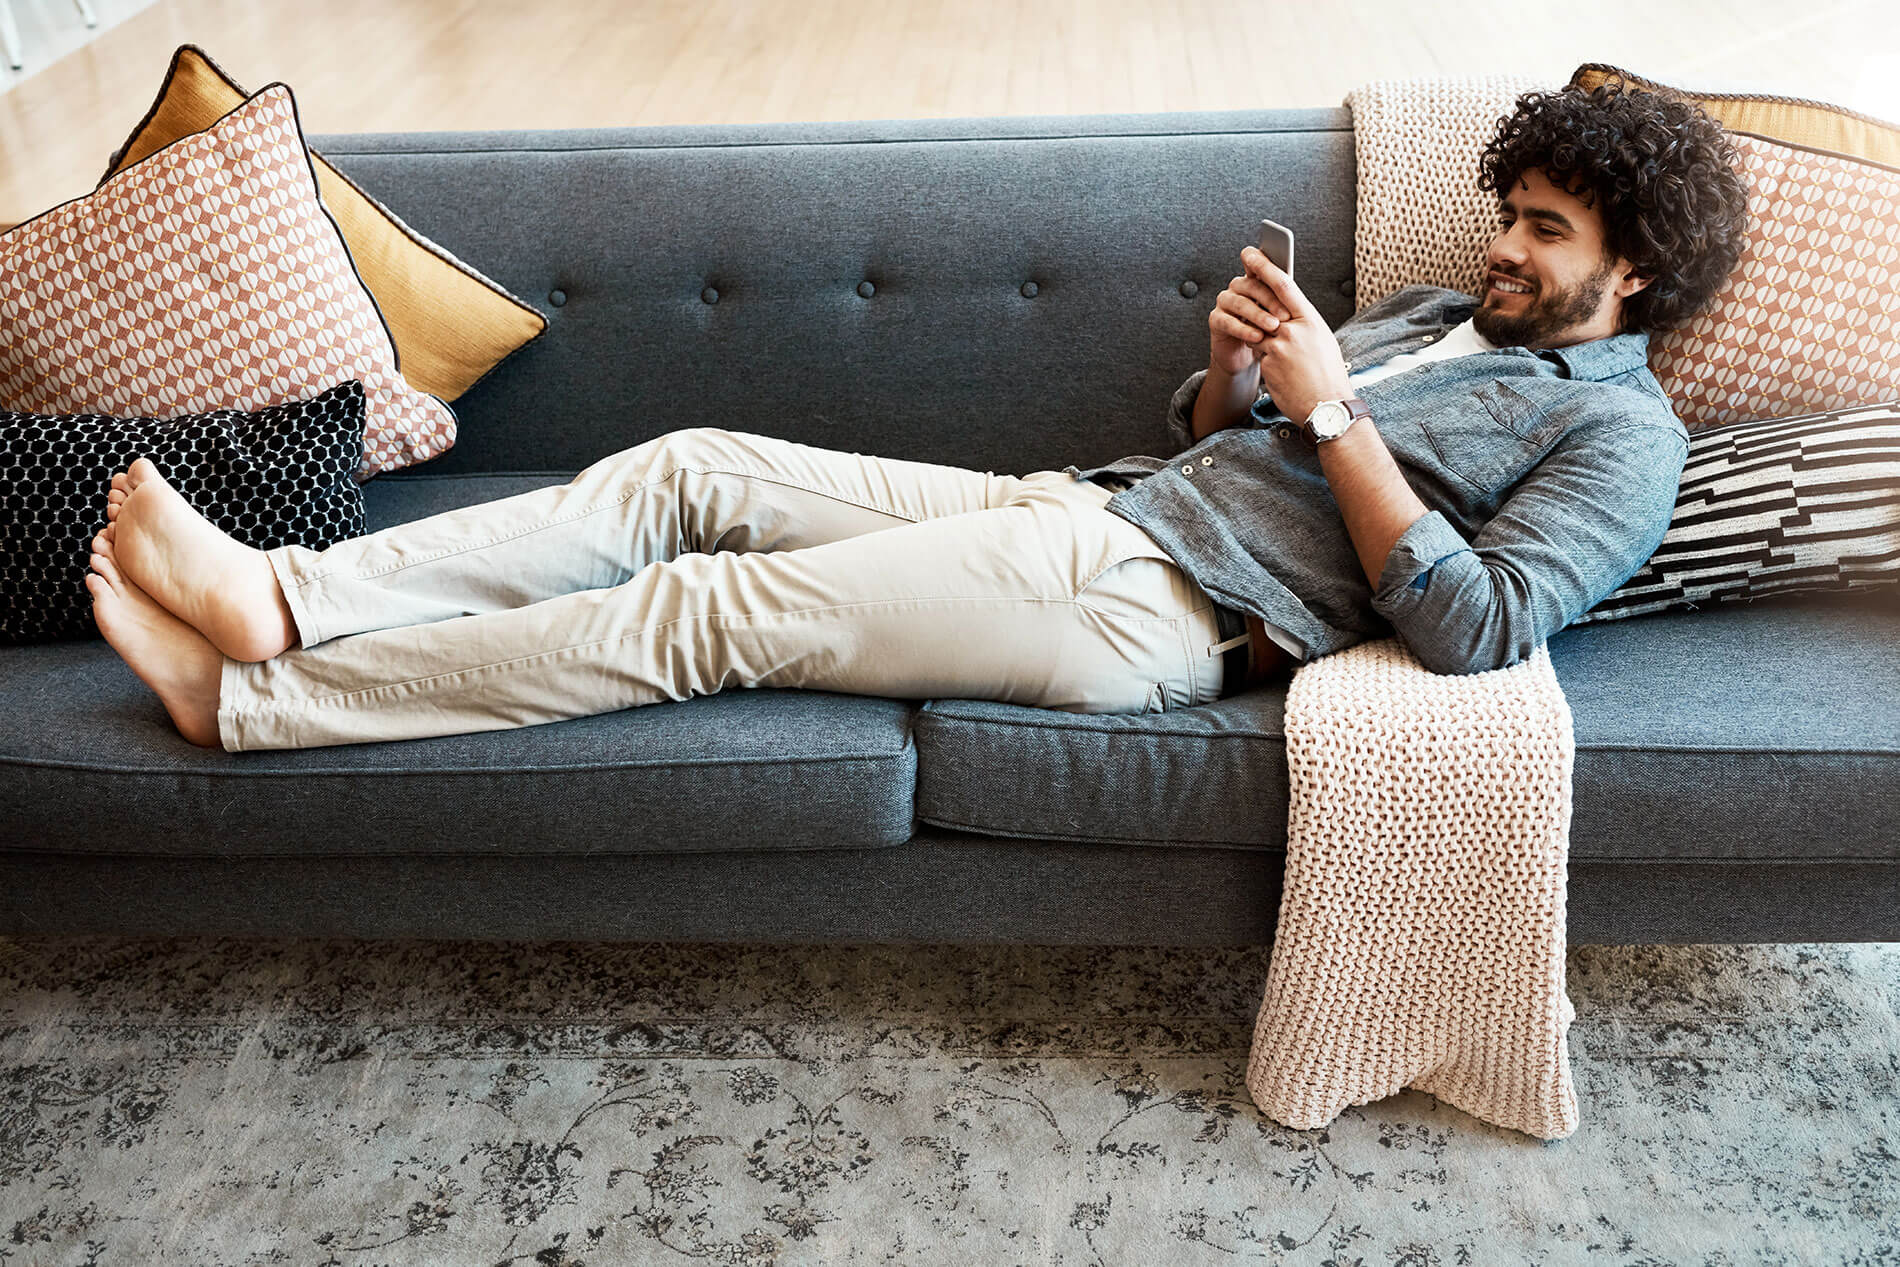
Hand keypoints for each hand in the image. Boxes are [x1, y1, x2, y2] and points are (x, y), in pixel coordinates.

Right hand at [1208, 249, 1293, 376]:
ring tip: (1273, 327)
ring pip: (1239, 303)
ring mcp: (1225, 302)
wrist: (1246, 360)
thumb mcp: (1279, 316)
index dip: (1262, 264)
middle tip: (1286, 316)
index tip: (1271, 264)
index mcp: (1254, 281)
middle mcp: (1237, 288)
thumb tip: (1295, 287)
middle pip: (1251, 285)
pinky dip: (1244, 329)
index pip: (1257, 267)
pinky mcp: (1215, 319)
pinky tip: (1257, 337)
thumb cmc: (1266, 335)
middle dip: (1270, 300)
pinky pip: (1228, 321)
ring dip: (1258, 315)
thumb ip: (1283, 298)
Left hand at [1236, 245, 1351, 424]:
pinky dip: (1265, 360)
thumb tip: (1285, 311)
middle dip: (1252, 296)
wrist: (1327, 406)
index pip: (1283, 285)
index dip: (1264, 266)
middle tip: (1241, 279)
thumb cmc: (1327, 373)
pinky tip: (1281, 373)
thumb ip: (1302, 323)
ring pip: (1257, 331)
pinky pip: (1258, 354)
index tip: (1251, 254)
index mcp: (1310, 319)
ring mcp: (1278, 345)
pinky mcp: (1268, 363)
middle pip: (1264, 305)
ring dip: (1261, 339)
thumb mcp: (1322, 339)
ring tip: (1283, 355)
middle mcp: (1293, 328)